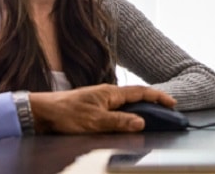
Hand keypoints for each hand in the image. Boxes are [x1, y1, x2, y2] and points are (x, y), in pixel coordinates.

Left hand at [29, 83, 175, 133]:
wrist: (42, 113)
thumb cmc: (66, 114)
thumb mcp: (95, 121)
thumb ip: (119, 121)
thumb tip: (141, 122)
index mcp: (110, 93)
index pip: (140, 92)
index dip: (158, 97)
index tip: (172, 102)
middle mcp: (107, 94)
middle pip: (136, 96)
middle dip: (153, 102)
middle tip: (168, 111)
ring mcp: (100, 100)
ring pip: (126, 103)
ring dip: (141, 108)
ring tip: (154, 117)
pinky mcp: (93, 107)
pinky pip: (117, 109)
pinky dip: (128, 113)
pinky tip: (128, 120)